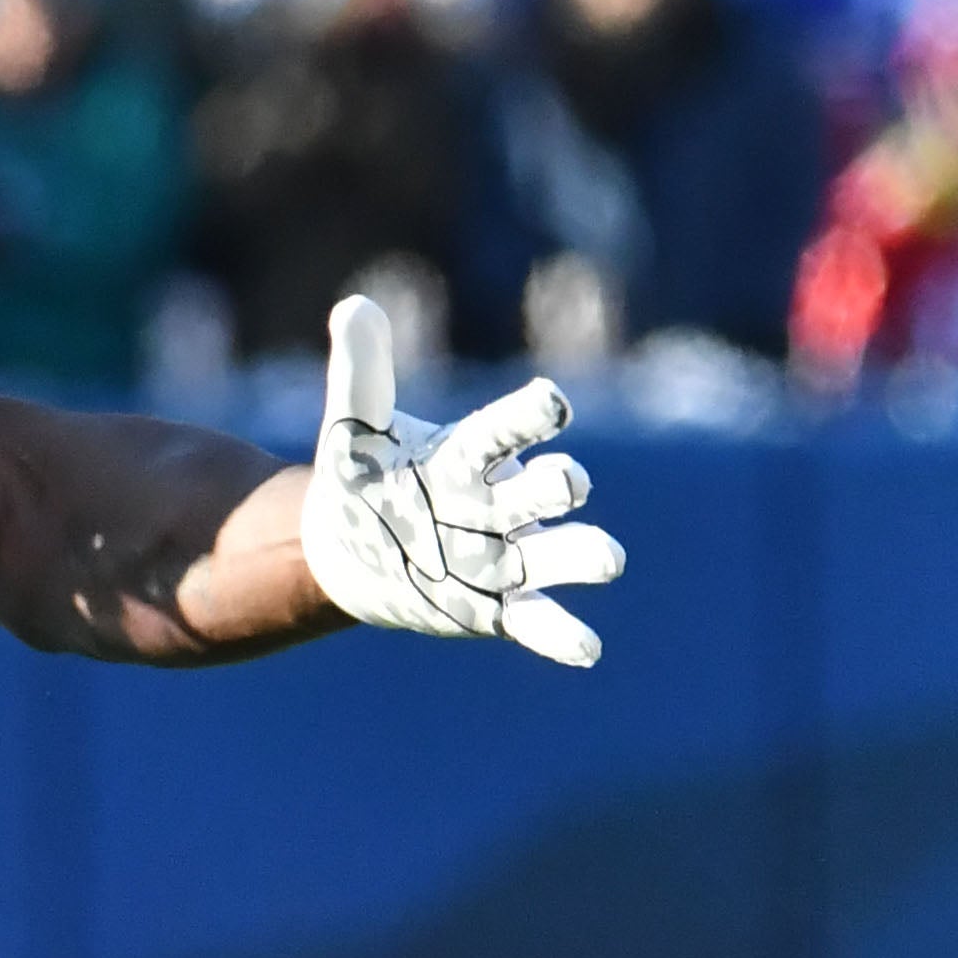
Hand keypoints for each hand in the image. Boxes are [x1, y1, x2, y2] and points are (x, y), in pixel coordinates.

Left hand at [297, 297, 623, 669]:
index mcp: (472, 454)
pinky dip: (563, 635)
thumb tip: (353, 307)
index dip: (534, 415)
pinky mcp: (496, 604)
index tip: (551, 404)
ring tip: (606, 558)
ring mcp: (505, 553)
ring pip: (562, 553)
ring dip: (584, 554)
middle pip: (552, 488)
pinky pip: (538, 621)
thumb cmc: (365, 481)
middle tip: (565, 481)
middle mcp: (501, 501)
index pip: (513, 427)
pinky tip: (585, 649)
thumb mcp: (352, 432)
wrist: (351, 551)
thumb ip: (360, 375)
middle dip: (562, 484)